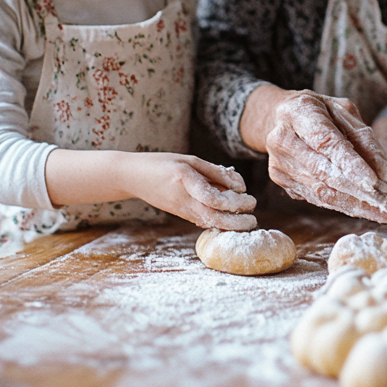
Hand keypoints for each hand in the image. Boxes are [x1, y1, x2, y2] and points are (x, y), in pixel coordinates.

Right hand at [134, 154, 257, 230]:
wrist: (133, 177)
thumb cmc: (162, 163)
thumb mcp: (188, 159)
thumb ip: (214, 172)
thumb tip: (240, 185)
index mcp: (184, 179)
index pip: (211, 196)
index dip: (231, 199)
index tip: (247, 195)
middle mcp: (183, 198)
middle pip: (212, 217)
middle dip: (235, 222)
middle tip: (253, 219)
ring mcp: (181, 209)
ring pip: (209, 223)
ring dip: (230, 226)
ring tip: (247, 222)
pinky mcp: (181, 214)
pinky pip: (202, 221)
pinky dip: (219, 224)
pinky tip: (232, 222)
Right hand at [265, 91, 386, 223]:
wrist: (281, 116)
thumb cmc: (320, 112)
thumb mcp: (345, 112)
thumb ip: (365, 139)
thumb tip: (384, 174)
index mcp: (299, 111)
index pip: (326, 141)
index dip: (350, 164)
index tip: (373, 182)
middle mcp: (282, 137)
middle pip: (323, 171)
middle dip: (357, 191)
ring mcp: (278, 161)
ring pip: (321, 191)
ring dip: (354, 204)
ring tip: (382, 212)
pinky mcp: (280, 179)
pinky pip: (316, 198)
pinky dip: (342, 205)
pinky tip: (363, 209)